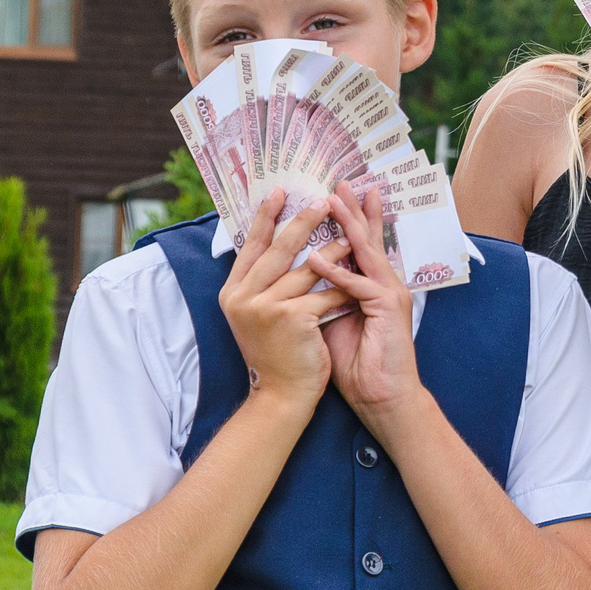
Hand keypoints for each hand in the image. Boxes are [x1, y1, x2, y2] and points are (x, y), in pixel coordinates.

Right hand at [216, 188, 349, 411]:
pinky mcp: (291, 317)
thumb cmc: (276, 354)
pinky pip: (324, 293)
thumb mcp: (256, 315)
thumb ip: (261, 283)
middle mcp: (242, 297)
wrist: (281, 396)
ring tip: (349, 234)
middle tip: (324, 201)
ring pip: (307, 269)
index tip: (279, 193)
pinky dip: (342, 287)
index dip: (265, 218)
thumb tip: (276, 242)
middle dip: (303, 222)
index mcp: (232, 292)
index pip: (251, 246)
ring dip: (332, 251)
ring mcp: (265, 307)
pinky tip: (358, 277)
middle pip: (278, 249)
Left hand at [312, 186, 423, 430]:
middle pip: (367, 238)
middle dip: (352, 209)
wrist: (384, 396)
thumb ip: (321, 296)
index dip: (349, 219)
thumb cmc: (358, 363)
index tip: (333, 195)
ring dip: (348, 226)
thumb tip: (294, 279)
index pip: (359, 245)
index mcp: (372, 285)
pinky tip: (317, 258)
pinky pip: (359, 285)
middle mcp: (384, 283)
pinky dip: (337, 272)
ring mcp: (389, 293)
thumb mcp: (333, 321)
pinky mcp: (388, 309)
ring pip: (366, 252)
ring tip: (330, 202)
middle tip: (339, 182)